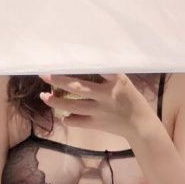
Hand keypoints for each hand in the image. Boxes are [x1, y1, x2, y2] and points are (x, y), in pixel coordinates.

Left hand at [37, 73, 152, 139]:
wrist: (141, 126)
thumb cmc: (132, 101)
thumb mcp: (125, 83)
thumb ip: (108, 75)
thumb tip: (86, 66)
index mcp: (116, 81)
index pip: (97, 68)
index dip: (81, 63)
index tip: (66, 56)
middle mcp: (105, 95)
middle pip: (77, 88)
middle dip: (59, 80)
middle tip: (43, 74)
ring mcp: (100, 111)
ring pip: (73, 106)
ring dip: (56, 102)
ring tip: (44, 96)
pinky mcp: (97, 124)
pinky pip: (78, 122)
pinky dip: (68, 119)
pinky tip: (61, 115)